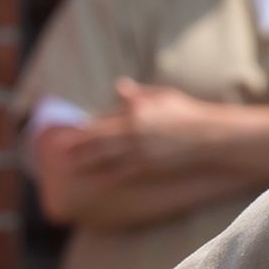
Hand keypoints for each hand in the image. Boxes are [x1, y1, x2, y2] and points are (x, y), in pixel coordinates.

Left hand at [63, 79, 222, 181]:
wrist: (209, 137)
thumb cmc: (187, 113)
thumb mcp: (163, 97)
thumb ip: (138, 95)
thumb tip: (119, 87)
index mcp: (136, 111)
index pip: (105, 120)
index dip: (87, 129)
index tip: (73, 133)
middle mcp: (135, 130)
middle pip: (99, 139)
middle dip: (78, 146)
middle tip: (59, 152)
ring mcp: (141, 149)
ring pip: (106, 157)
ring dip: (86, 162)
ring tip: (70, 166)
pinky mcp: (149, 165)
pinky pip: (123, 172)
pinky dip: (107, 176)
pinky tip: (95, 181)